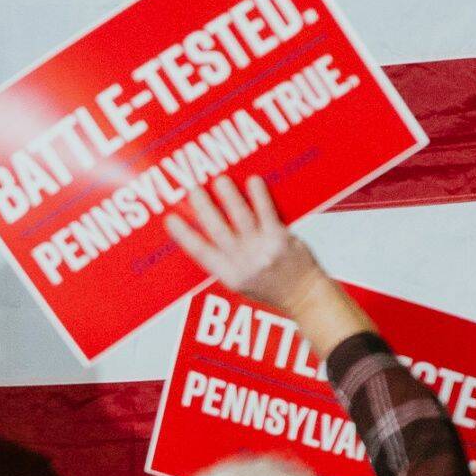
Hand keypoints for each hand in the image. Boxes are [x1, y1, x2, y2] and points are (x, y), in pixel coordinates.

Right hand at [166, 176, 325, 313]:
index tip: (170, 219)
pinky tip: (253, 181)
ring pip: (242, 218)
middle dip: (204, 208)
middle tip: (192, 190)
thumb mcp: (240, 284)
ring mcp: (264, 249)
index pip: (200, 253)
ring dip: (229, 197)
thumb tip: (202, 234)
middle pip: (218, 231)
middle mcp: (244, 263)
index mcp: (229, 275)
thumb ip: (223, 262)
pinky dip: (259, 196)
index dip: (184, 235)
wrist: (304, 295)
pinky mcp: (281, 238)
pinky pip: (268, 213)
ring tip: (219, 180)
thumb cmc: (270, 289)